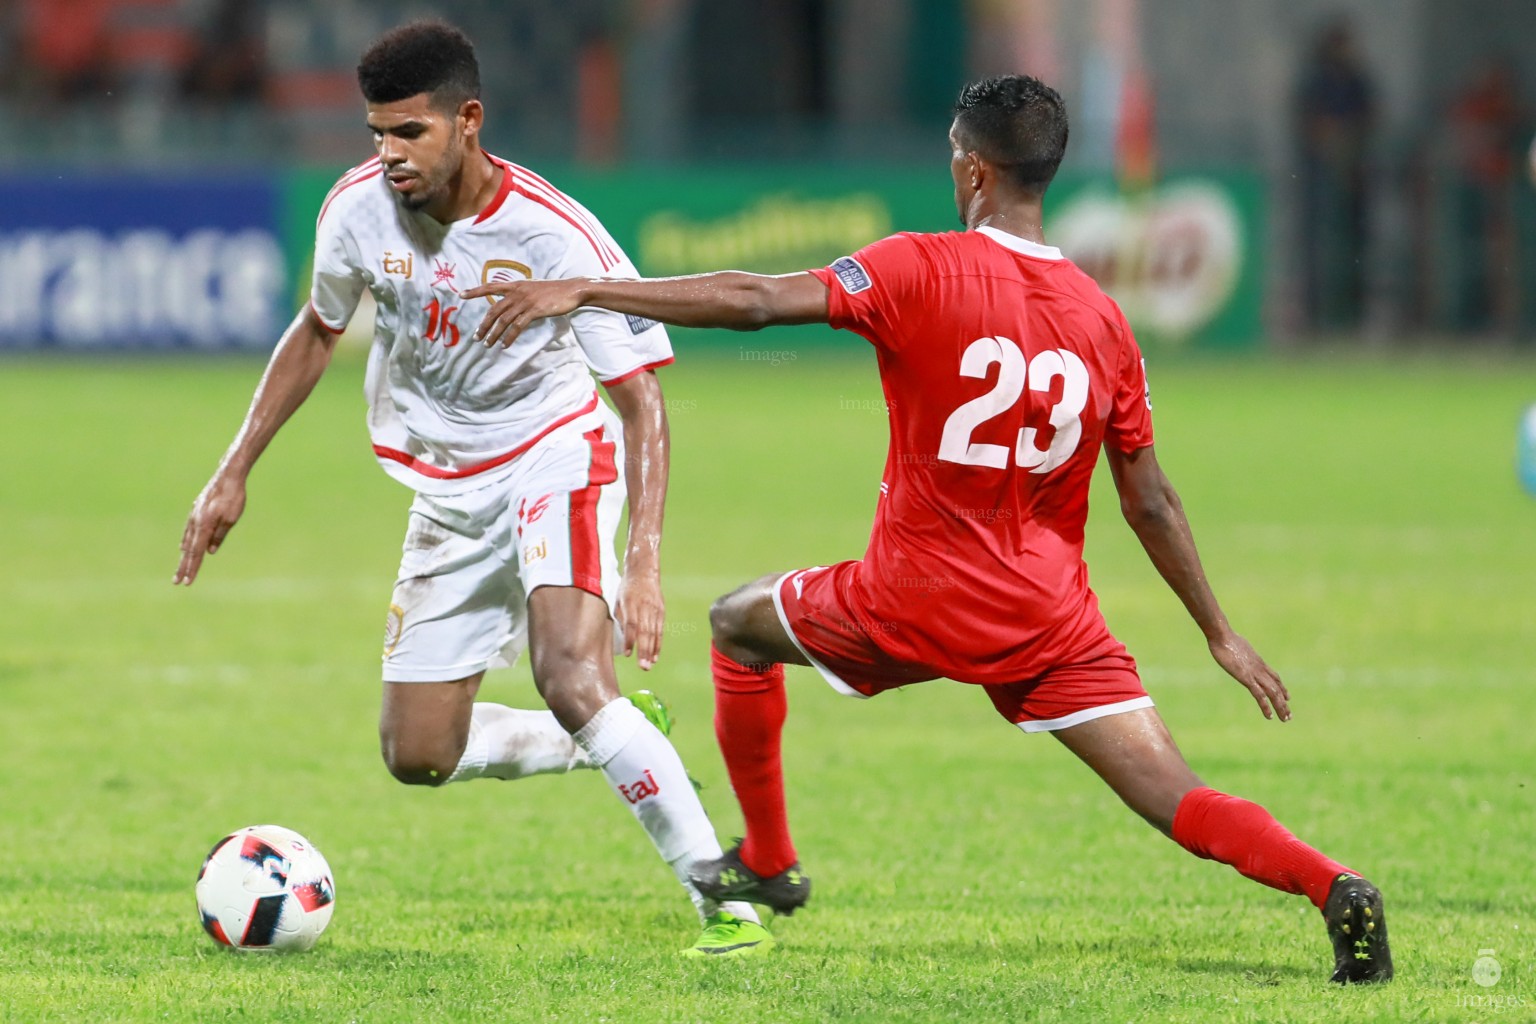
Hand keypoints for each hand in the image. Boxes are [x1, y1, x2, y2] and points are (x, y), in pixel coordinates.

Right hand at [174, 472, 246, 584]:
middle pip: (189, 549)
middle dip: (184, 566)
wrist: (228, 476)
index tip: (187, 581)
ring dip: (184, 556)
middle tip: (177, 582)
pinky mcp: (196, 511)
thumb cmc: (233, 498)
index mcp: (204, 526)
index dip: (192, 568)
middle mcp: (195, 522)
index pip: (197, 552)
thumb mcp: (231, 519)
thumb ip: (219, 536)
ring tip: (180, 569)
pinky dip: (186, 541)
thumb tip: (209, 551)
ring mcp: (194, 516)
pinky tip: (183, 546)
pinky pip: (188, 531)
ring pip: (187, 540)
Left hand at [459, 279, 586, 347]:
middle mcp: (517, 292)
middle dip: (484, 325)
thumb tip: (511, 306)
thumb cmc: (554, 291)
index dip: (475, 291)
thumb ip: (521, 295)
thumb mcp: (533, 289)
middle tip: (476, 337)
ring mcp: (525, 301)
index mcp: (515, 285)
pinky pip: (517, 327)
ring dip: (494, 334)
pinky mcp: (534, 311)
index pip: (490, 287)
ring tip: (488, 345)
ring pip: (503, 320)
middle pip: (494, 310)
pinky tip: (505, 345)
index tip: (461, 295)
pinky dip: (509, 337)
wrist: (572, 290)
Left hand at [615, 567, 663, 670]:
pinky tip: (655, 656)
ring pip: (654, 633)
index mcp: (630, 602)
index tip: (627, 654)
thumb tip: (623, 637)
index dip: (630, 640)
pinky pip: (660, 630)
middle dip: (644, 651)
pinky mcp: (661, 611)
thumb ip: (620, 617)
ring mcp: (654, 609)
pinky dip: (657, 644)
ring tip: (648, 665)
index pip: (631, 624)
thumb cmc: (626, 587)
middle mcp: (644, 606)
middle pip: (645, 631)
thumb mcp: (618, 598)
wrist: (644, 571)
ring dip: (651, 651)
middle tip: (642, 667)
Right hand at [1208, 630, 1290, 721]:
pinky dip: (1266, 706)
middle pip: (1277, 688)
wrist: (1222, 636)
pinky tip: (1270, 716)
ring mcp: (1255, 674)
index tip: (1287, 697)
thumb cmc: (1224, 638)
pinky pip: (1260, 695)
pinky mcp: (1247, 678)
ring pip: (1273, 693)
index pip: (1274, 677)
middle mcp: (1260, 669)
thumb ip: (1238, 650)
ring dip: (1280, 707)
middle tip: (1289, 715)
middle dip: (1283, 702)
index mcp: (1258, 662)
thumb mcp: (1235, 645)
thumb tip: (1234, 647)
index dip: (1282, 688)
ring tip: (1285, 719)